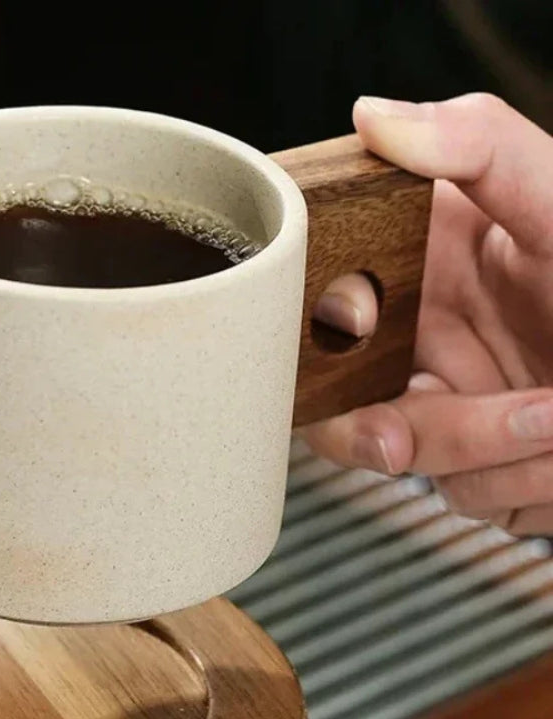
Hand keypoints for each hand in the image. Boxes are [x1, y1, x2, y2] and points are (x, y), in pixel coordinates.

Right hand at [304, 93, 552, 534]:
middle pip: (337, 393)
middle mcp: (426, 333)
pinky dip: (513, 481)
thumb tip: (374, 117)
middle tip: (401, 438)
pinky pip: (458, 490)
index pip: (326, 290)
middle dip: (369, 429)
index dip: (316, 324)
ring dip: (475, 451)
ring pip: (397, 452)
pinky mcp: (480, 462)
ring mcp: (450, 402)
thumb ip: (479, 147)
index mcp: (428, 259)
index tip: (356, 329)